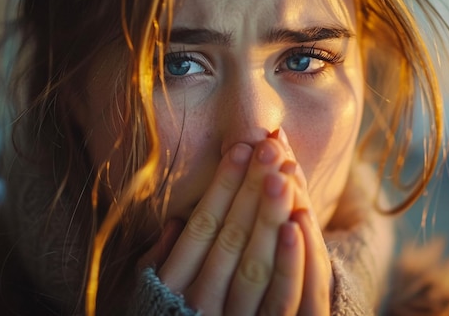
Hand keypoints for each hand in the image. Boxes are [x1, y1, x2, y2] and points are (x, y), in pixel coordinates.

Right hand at [139, 129, 331, 314]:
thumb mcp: (150, 294)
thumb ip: (160, 260)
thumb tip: (177, 220)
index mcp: (172, 288)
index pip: (201, 228)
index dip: (222, 188)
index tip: (240, 149)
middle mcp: (200, 305)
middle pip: (232, 239)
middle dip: (251, 190)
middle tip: (269, 147)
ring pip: (257, 263)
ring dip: (271, 216)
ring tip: (285, 171)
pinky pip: (283, 299)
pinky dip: (292, 261)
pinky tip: (298, 223)